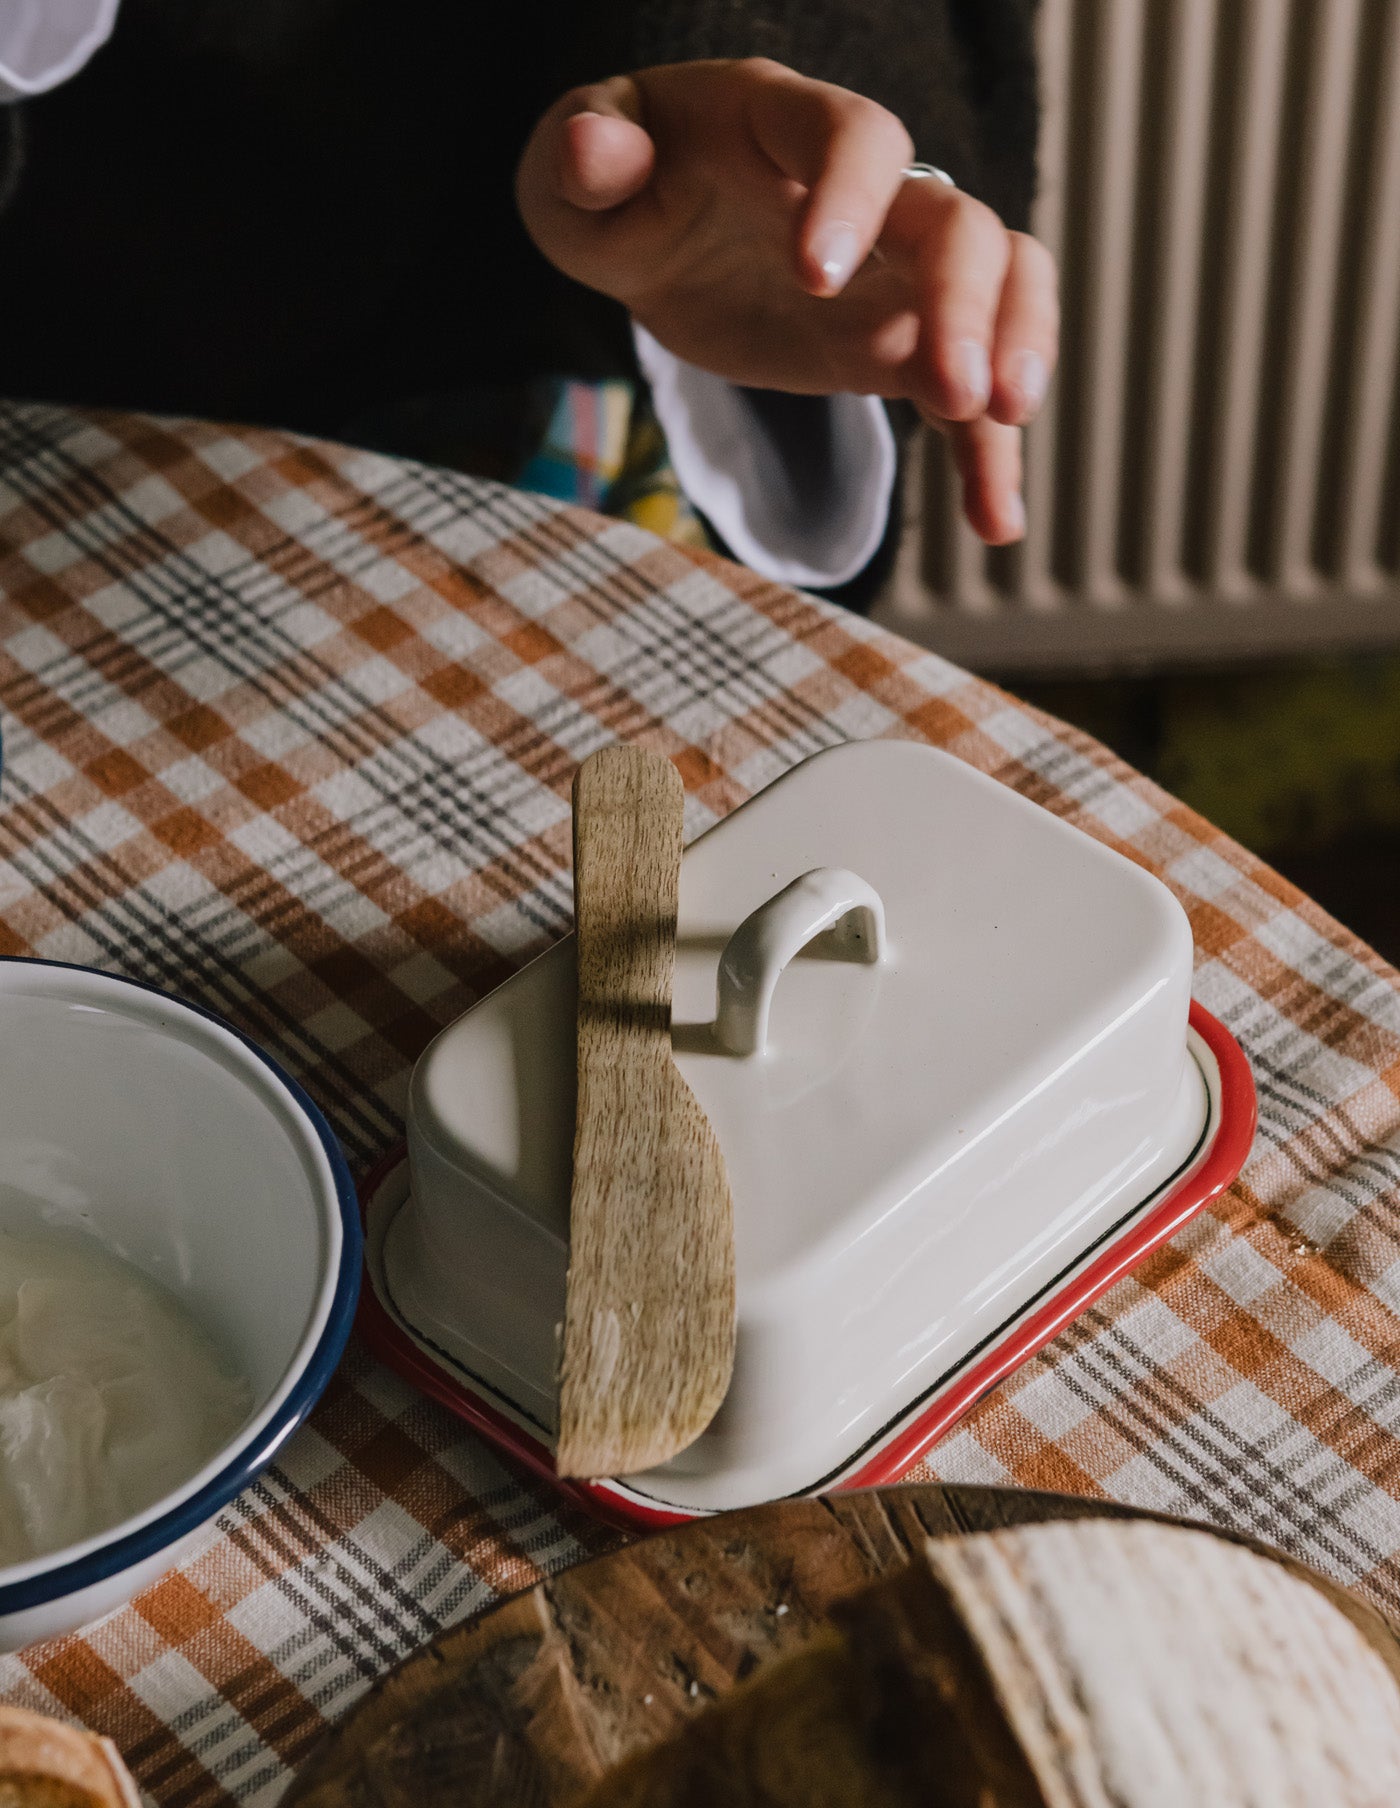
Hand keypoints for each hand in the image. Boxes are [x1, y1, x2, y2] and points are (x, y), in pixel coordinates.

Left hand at [515, 58, 1057, 544]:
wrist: (648, 237)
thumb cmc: (614, 187)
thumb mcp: (573, 171)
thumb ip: (585, 154)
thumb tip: (593, 148)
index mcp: (784, 125)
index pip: (855, 136)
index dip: (849, 196)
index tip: (813, 277)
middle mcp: (867, 191)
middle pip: (958, 223)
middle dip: (965, 305)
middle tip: (951, 389)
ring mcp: (893, 271)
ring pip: (1001, 289)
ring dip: (1015, 354)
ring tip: (999, 427)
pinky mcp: (894, 349)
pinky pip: (964, 395)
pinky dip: (986, 456)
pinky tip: (994, 523)